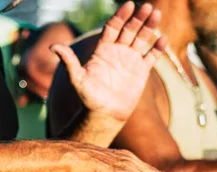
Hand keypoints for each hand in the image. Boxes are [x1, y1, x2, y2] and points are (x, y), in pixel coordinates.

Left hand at [50, 2, 166, 121]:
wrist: (104, 115)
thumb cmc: (89, 98)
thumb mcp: (77, 79)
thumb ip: (69, 61)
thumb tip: (53, 46)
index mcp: (103, 50)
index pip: (113, 27)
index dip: (120, 16)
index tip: (128, 5)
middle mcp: (117, 51)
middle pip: (129, 29)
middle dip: (138, 18)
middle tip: (146, 6)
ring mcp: (130, 60)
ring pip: (141, 39)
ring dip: (149, 27)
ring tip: (156, 14)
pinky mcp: (141, 71)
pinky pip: (151, 56)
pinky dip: (157, 48)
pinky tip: (163, 38)